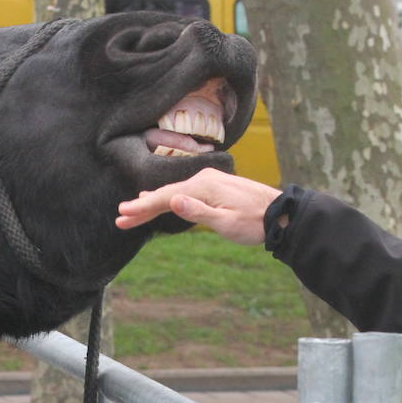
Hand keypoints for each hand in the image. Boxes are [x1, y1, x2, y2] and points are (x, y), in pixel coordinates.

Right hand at [116, 168, 281, 246]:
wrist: (280, 214)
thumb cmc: (254, 223)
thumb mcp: (226, 223)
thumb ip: (198, 212)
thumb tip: (173, 201)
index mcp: (203, 187)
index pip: (165, 198)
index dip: (143, 208)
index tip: (123, 215)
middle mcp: (203, 179)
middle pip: (166, 193)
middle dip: (142, 206)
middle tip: (120, 216)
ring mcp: (209, 181)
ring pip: (175, 192)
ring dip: (154, 202)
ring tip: (133, 208)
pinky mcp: (215, 186)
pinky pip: (185, 191)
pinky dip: (170, 197)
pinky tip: (163, 199)